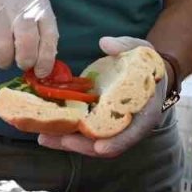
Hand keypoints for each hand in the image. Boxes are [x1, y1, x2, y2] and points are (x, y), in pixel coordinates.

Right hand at [0, 0, 58, 75]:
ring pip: (3, 47)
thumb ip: (39, 40)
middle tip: (20, 64)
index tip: (40, 72)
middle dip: (24, 60)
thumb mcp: (29, 19)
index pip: (49, 35)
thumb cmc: (9, 15)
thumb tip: (42, 71)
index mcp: (39, 4)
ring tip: (1, 55)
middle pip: (27, 41)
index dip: (46, 59)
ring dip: (3, 60)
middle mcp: (20, 1)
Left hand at [38, 36, 166, 157]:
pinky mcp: (97, 124)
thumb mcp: (141, 51)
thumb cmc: (147, 64)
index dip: (117, 142)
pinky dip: (64, 134)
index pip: (133, 133)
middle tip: (61, 140)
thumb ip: (125, 46)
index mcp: (145, 113)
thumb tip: (105, 44)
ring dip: (67, 143)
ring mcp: (111, 128)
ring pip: (90, 143)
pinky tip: (45, 131)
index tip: (100, 147)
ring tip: (44, 138)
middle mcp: (128, 127)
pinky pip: (81, 133)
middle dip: (82, 145)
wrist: (147, 75)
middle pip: (106, 144)